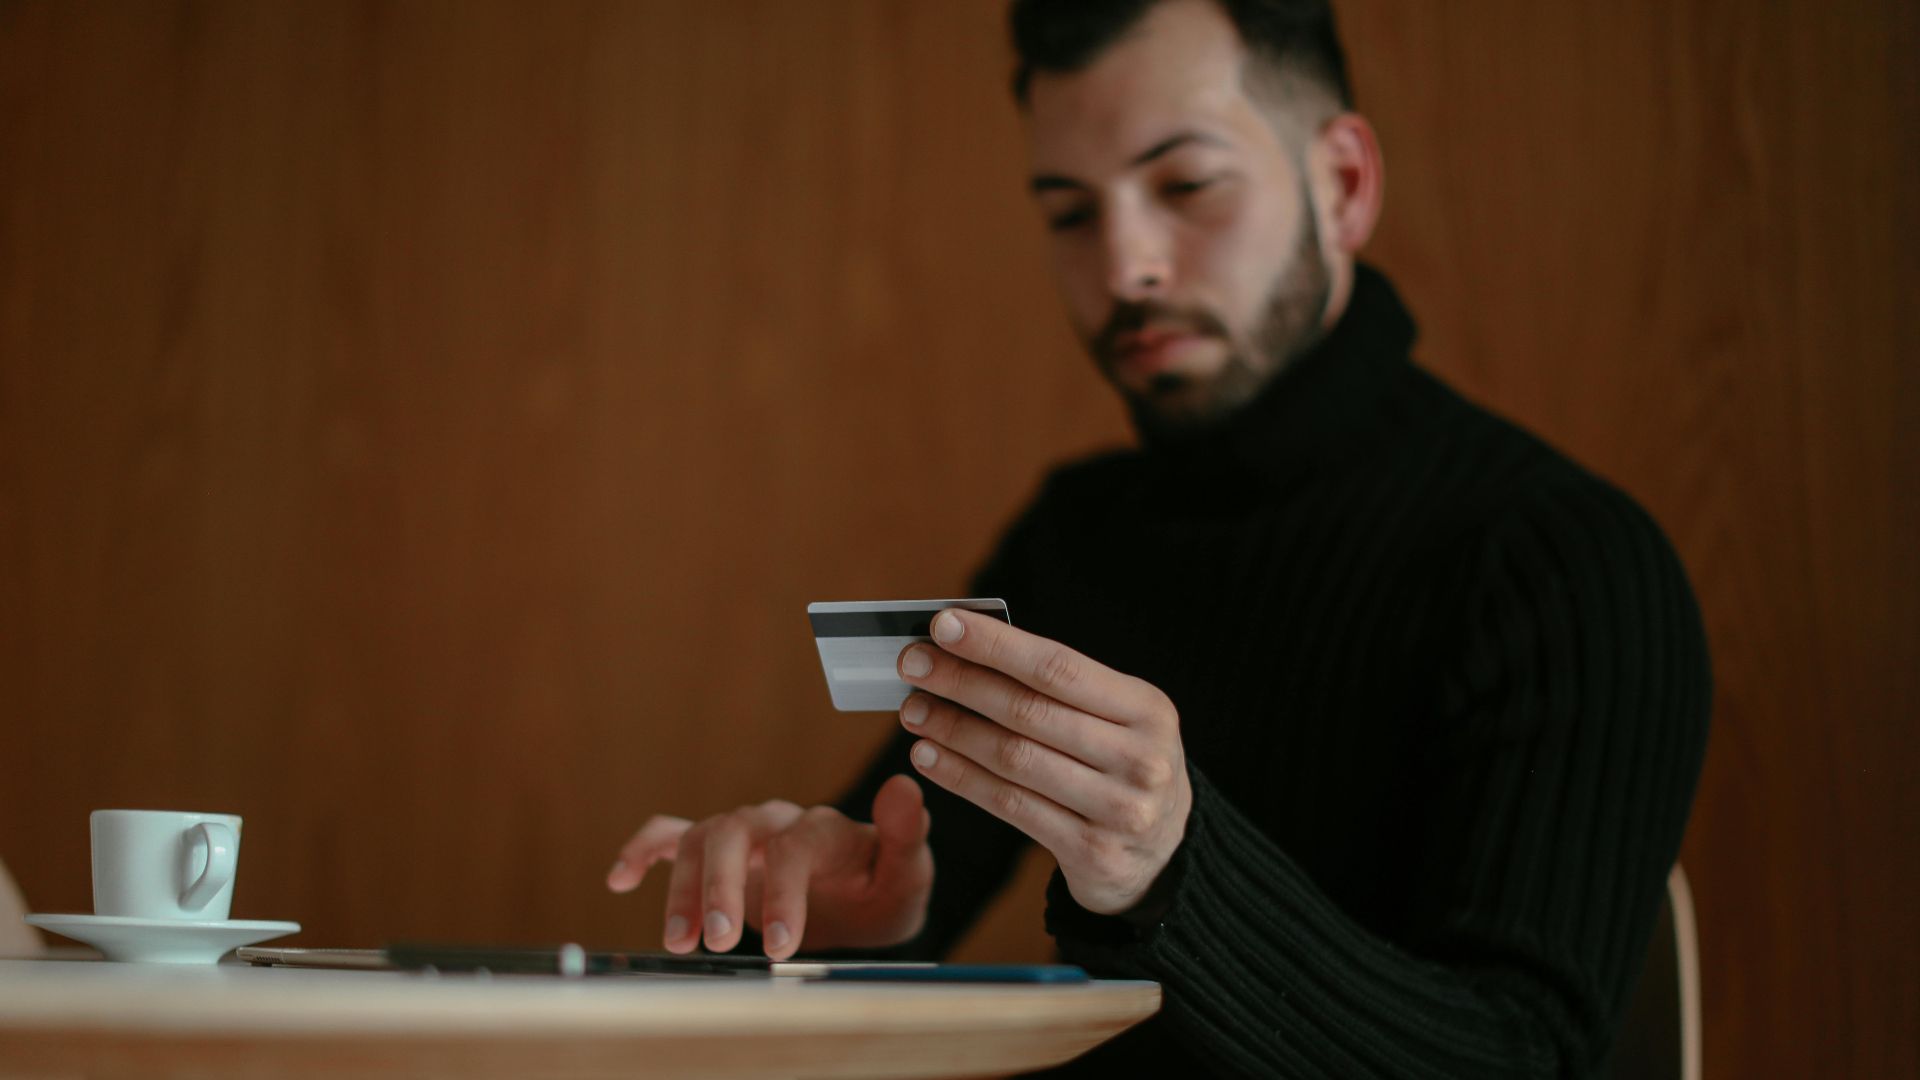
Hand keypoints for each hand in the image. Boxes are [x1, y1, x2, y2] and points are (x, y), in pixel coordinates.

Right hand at [605, 774, 933, 958]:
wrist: (865, 895)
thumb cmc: (884, 886)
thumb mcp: (908, 872)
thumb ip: (906, 834)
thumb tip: (905, 785)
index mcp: (824, 829)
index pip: (795, 847)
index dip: (785, 893)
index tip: (782, 947)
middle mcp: (777, 822)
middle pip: (735, 834)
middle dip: (723, 887)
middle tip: (719, 943)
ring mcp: (744, 834)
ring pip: (701, 841)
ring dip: (683, 890)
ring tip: (680, 943)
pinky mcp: (718, 852)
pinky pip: (671, 837)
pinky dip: (642, 851)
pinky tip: (619, 878)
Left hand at [896, 608, 1190, 915]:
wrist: (1164, 852)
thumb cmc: (1122, 764)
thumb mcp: (1117, 717)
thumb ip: (1057, 686)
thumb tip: (968, 647)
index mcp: (1147, 707)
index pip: (1058, 666)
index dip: (995, 645)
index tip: (943, 625)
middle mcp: (1140, 757)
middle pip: (1029, 711)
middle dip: (961, 682)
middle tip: (911, 664)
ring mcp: (1119, 809)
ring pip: (1014, 759)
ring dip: (953, 729)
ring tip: (913, 711)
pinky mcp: (1092, 851)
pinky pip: (1010, 806)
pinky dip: (961, 777)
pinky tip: (928, 757)